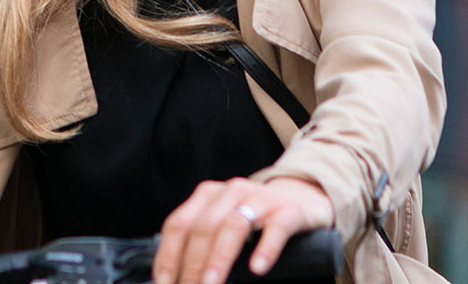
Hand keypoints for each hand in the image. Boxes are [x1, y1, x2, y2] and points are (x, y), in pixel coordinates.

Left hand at [151, 176, 334, 283]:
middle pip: (203, 228)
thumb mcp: (225, 225)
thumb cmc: (256, 220)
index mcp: (207, 195)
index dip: (168, 255)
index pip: (178, 224)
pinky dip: (265, 249)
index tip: (163, 282)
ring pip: (233, 226)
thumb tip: (182, 277)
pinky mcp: (289, 210)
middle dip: (192, 264)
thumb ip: (204, 244)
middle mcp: (230, 192)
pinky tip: (257, 268)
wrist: (303, 200)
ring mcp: (260, 199)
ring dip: (219, 259)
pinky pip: (276, 228)